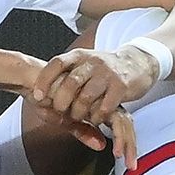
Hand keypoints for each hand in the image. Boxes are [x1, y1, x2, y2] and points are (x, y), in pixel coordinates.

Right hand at [26, 98, 138, 170]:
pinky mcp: (97, 99)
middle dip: (131, 146)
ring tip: (127, 162)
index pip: (117, 123)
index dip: (125, 142)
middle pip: (125, 122)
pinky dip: (117, 137)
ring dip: (128, 144)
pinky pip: (114, 119)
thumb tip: (102, 146)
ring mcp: (100, 97)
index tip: (128, 162)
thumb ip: (83, 131)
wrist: (33, 82)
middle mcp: (100, 99)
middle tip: (132, 166)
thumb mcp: (64, 121)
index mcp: (96, 103)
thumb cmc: (45, 98)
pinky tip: (114, 151)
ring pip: (123, 121)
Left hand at [31, 47, 157, 124]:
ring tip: (79, 117)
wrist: (137, 62)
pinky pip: (104, 107)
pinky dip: (97, 117)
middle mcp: (92, 62)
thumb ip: (66, 76)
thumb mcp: (84, 65)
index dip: (44, 80)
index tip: (37, 96)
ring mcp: (108, 74)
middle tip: (61, 112)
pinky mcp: (121, 86)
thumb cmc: (103, 69)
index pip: (57, 63)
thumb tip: (40, 95)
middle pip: (70, 83)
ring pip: (86, 98)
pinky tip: (96, 118)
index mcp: (79, 56)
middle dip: (61, 102)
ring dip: (79, 113)